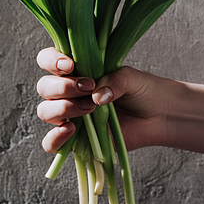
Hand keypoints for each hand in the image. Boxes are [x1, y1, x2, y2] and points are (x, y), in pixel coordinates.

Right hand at [36, 47, 176, 153]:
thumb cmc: (143, 91)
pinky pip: (51, 143)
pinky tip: (71, 129)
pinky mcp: (75, 140)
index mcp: (76, 70)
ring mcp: (70, 116)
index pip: (47, 60)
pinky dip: (55, 137)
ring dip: (63, 108)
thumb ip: (114, 81)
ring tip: (90, 108)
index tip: (70, 65)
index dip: (51, 61)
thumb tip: (97, 96)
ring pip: (45, 112)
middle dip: (62, 86)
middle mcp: (68, 92)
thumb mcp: (131, 77)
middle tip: (88, 87)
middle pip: (44, 87)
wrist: (160, 116)